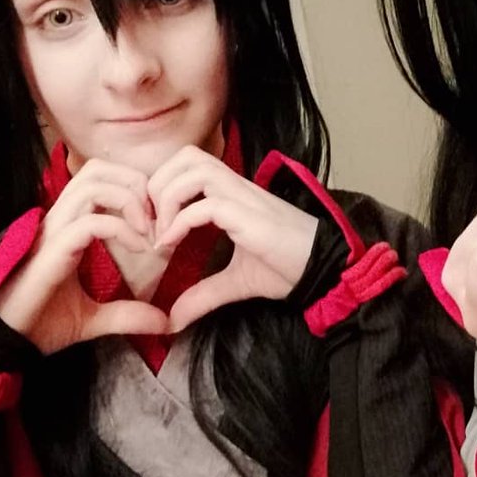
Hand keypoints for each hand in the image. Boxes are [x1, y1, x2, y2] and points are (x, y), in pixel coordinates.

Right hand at [0, 159, 168, 354]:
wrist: (4, 345)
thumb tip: (164, 322)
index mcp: (66, 226)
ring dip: (128, 200)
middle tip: (156, 217)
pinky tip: (140, 248)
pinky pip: (88, 222)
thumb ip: (127, 314)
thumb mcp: (93, 318)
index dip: (132, 187)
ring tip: (147, 230)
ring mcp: (51, 233)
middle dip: (134, 183)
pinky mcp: (51, 252)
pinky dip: (120, 228)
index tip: (157, 219)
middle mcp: (57, 221)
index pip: (98, 177)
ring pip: (91, 185)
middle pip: (97, 169)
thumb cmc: (38, 325)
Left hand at [149, 146, 318, 331]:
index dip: (162, 187)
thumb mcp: (236, 282)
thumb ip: (203, 295)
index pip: (189, 163)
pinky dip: (180, 222)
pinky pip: (206, 205)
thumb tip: (173, 320)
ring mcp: (244, 199)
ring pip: (194, 169)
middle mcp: (237, 188)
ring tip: (162, 234)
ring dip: (167, 198)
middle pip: (186, 156)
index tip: (153, 227)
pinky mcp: (251, 217)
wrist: (325, 270)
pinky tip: (172, 245)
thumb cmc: (288, 268)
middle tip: (152, 225)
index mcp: (233, 194)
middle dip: (158, 186)